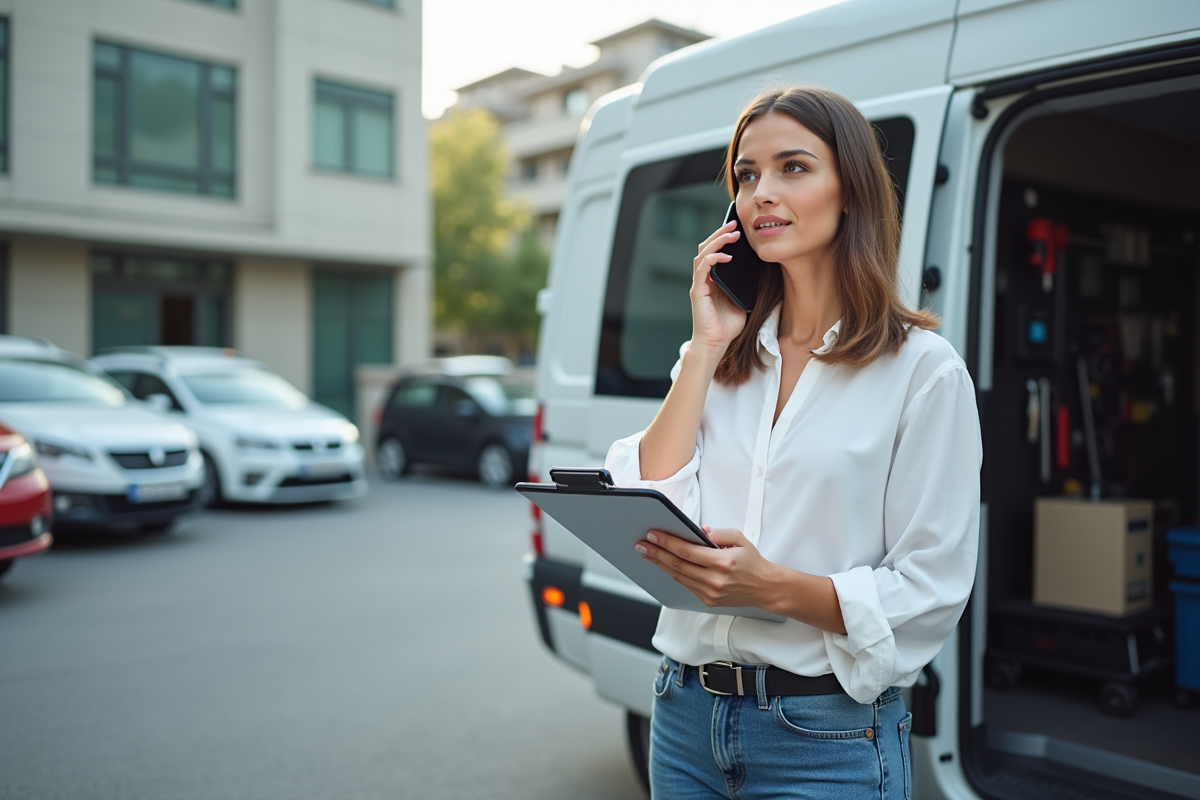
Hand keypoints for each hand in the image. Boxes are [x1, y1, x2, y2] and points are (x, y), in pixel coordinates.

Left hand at [634, 526, 776, 609]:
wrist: (765, 588)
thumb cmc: (753, 562)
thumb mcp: (740, 539)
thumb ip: (719, 533)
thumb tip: (700, 531)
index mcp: (723, 562)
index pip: (687, 551)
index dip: (667, 542)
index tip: (653, 535)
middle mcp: (715, 579)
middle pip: (678, 565)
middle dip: (657, 553)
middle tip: (642, 544)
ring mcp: (710, 593)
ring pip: (678, 577)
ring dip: (661, 564)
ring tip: (648, 554)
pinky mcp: (708, 601)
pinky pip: (686, 585)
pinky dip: (673, 574)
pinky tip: (664, 566)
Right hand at [691, 222, 748, 354]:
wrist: (716, 344)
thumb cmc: (728, 326)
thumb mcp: (743, 300)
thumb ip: (745, 286)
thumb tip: (760, 270)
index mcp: (712, 280)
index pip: (714, 252)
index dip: (723, 238)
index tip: (738, 228)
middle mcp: (703, 279)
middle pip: (706, 247)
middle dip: (720, 233)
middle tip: (735, 223)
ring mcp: (698, 284)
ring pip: (703, 253)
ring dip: (717, 241)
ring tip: (732, 233)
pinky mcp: (697, 291)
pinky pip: (703, 268)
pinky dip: (714, 258)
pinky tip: (727, 255)